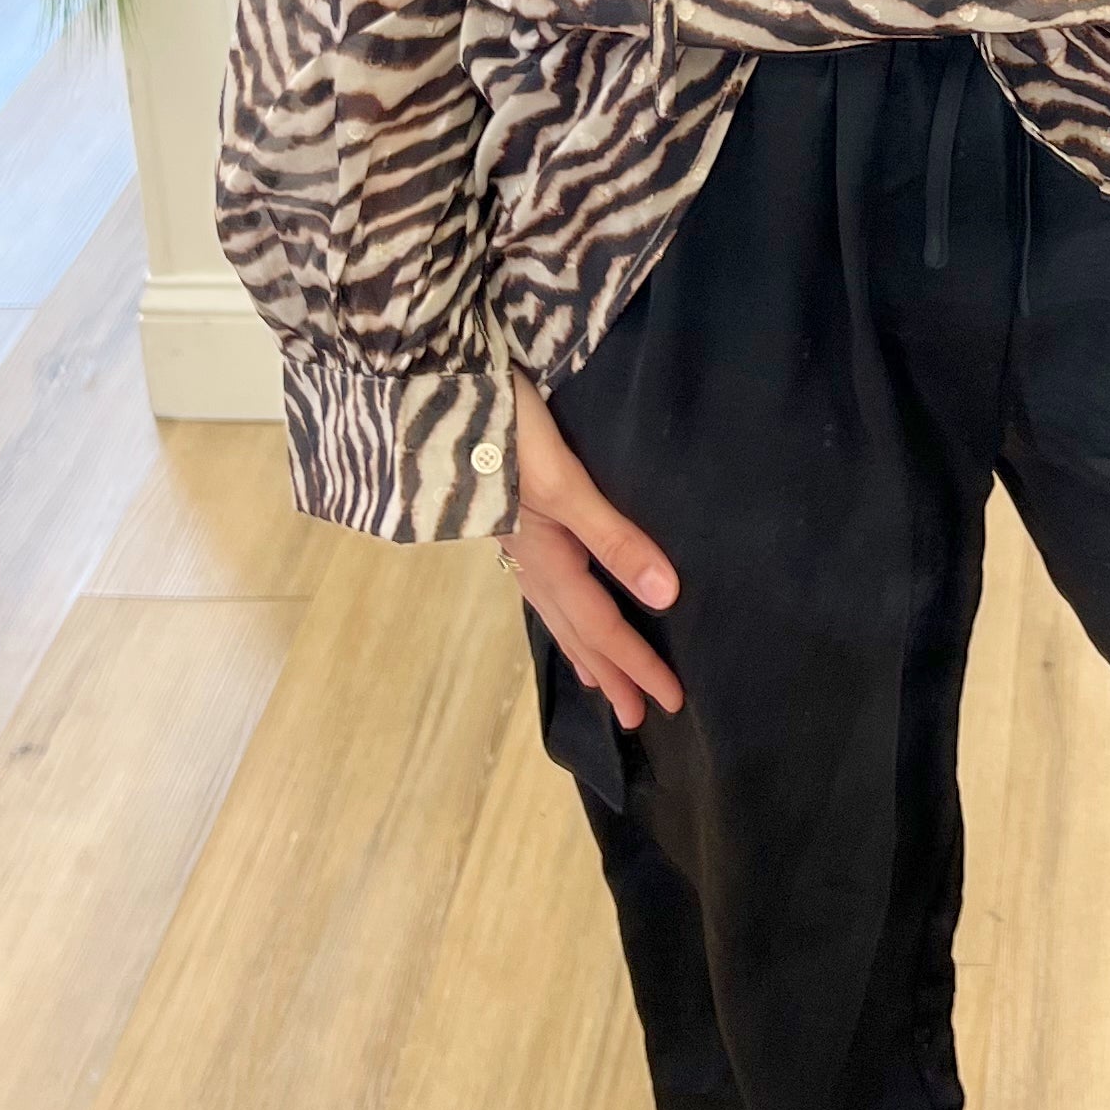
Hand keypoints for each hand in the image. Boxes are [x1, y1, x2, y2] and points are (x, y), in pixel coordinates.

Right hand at [501, 368, 683, 732]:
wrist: (439, 392)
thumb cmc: (505, 429)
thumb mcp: (563, 482)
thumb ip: (613, 538)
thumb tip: (665, 595)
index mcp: (547, 558)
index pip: (602, 626)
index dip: (637, 665)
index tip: (670, 703)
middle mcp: (530, 560)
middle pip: (578, 629)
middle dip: (611, 673)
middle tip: (637, 717)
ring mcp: (515, 542)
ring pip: (557, 612)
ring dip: (582, 649)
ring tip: (598, 679)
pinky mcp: (508, 519)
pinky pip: (540, 586)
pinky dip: (558, 611)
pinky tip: (557, 603)